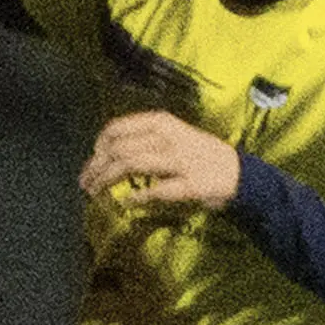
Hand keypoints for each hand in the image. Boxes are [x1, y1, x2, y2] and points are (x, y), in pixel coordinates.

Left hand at [78, 111, 244, 209]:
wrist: (238, 172)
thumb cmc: (198, 155)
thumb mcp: (171, 136)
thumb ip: (142, 141)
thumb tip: (106, 153)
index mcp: (162, 122)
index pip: (117, 128)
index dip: (98, 146)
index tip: (92, 160)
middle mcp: (168, 137)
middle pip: (119, 149)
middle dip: (96, 167)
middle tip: (85, 183)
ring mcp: (180, 160)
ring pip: (130, 164)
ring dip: (107, 180)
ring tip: (95, 192)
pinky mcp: (190, 184)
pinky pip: (157, 189)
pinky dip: (138, 196)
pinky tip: (127, 202)